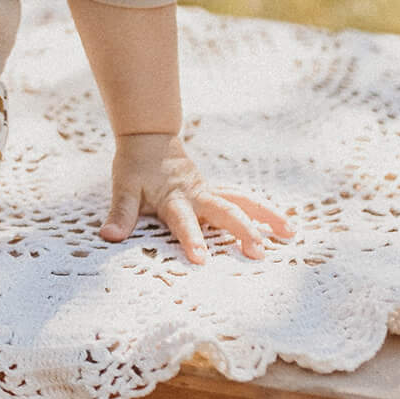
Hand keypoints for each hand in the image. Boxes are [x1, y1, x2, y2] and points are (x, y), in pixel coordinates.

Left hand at [102, 133, 292, 264]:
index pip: (183, 222)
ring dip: (267, 216)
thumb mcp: (123, 189)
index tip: (202, 260)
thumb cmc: (134, 167)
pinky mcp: (216, 192)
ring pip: (243, 201)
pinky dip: (263, 210)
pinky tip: (284, 224)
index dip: (192, 239)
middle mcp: (198, 195)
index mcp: (174, 198)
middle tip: (258, 253)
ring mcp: (210, 192)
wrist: (149, 138)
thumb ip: (120, 214)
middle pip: (225, 211)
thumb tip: (108, 236)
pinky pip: (244, 200)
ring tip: (291, 233)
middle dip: (242, 232)